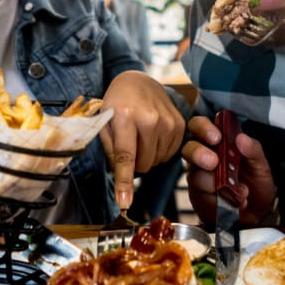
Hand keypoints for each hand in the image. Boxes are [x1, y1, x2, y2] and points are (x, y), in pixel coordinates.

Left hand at [99, 71, 185, 209]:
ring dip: (147, 157)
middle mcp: (150, 119)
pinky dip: (159, 151)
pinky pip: (170, 154)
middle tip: (128, 146)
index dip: (124, 182)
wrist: (138, 81)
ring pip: (157, 161)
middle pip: (144, 164)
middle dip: (134, 164)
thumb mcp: (104, 122)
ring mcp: (168, 121)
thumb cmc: (117, 104)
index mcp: (125, 117)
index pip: (125, 157)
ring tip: (140, 136)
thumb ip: (109, 150)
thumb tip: (119, 179)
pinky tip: (153, 136)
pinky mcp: (180, 124)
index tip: (124, 202)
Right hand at [182, 115, 276, 225]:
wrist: (256, 215)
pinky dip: (220, 198)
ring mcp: (199, 178)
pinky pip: (203, 196)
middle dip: (199, 153)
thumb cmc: (256, 185)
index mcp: (218, 143)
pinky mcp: (199, 197)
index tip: (216, 136)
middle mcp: (204, 158)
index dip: (204, 128)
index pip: (201, 126)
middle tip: (214, 162)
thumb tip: (241, 138)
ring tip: (239, 189)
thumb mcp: (261, 166)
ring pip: (195, 174)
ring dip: (215, 182)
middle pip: (189, 148)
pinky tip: (235, 200)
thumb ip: (253, 150)